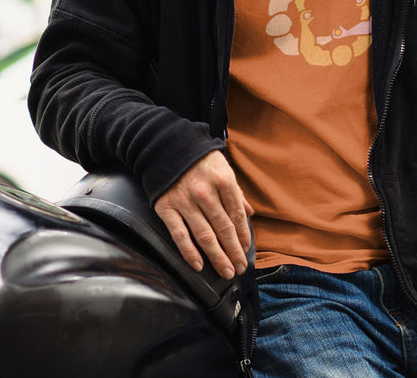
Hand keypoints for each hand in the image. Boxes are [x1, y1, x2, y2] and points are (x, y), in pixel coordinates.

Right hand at [153, 150, 253, 279]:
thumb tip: (249, 214)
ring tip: (225, 271)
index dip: (243, 235)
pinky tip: (199, 265)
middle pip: (223, 228)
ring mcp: (185, 202)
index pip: (236, 215)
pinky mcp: (166, 208)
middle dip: (233, 251)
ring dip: (217, 257)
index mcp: (223, 181)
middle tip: (239, 267)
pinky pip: (180, 235)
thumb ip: (236, 193)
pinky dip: (189, 252)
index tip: (246, 249)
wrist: (167, 146)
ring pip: (204, 236)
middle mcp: (205, 193)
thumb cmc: (200, 160)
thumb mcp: (223, 169)